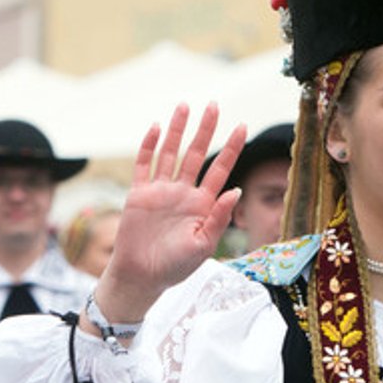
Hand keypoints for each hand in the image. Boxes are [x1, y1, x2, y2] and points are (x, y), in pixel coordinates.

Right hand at [92, 103, 245, 325]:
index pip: (220, 169)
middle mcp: (183, 193)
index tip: (243, 125)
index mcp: (202, 204)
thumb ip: (219, 217)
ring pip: (170, 153)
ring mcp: (160, 191)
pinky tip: (155, 127)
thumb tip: (236, 190)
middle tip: (213, 105)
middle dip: (205, 129)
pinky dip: (149, 146)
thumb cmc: (175, 267)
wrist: (141, 277)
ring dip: (177, 130)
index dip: (231, 147)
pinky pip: (144, 165)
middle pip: (196, 154)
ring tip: (185, 106)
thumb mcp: (204, 245)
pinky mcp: (139, 194)